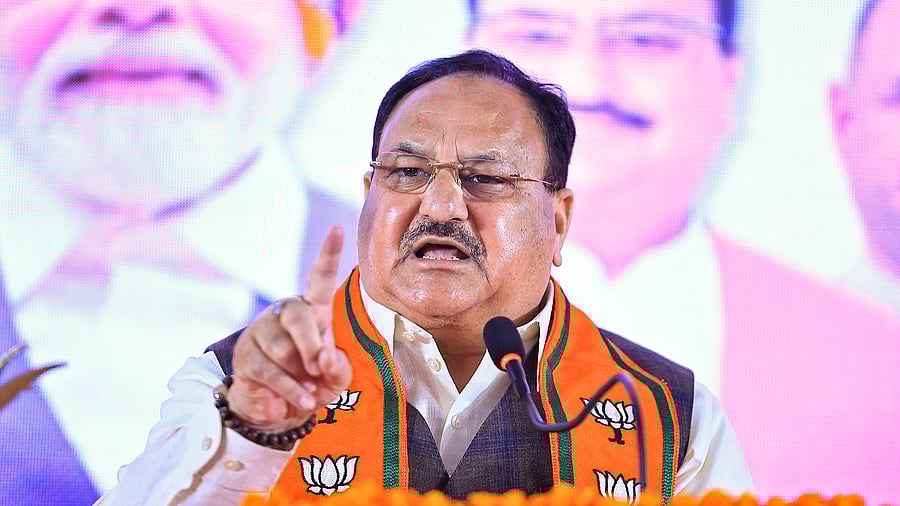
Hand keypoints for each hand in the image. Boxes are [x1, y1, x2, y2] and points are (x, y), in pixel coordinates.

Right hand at [227, 227, 351, 430]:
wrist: (278, 410)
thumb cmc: (313, 384)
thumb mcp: (336, 378)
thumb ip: (339, 367)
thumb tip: (325, 360)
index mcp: (312, 311)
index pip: (319, 278)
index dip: (328, 255)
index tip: (337, 229)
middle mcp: (285, 314)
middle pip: (298, 317)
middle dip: (312, 347)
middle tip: (319, 369)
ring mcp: (262, 332)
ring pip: (283, 349)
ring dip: (300, 375)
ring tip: (308, 390)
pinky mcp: (246, 356)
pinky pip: (270, 371)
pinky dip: (289, 391)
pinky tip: (298, 401)